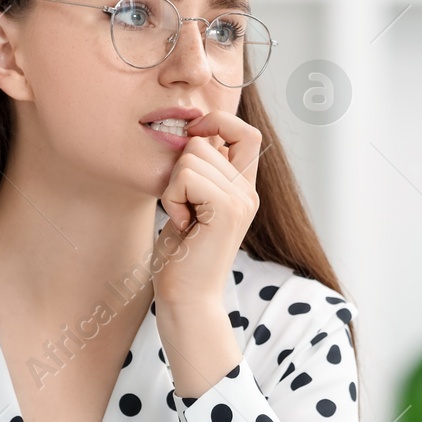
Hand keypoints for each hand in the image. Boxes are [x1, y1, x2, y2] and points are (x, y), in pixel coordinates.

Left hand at [153, 109, 260, 309]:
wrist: (185, 299)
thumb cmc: (180, 258)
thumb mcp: (190, 204)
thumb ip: (199, 173)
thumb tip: (193, 133)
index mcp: (242, 188)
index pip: (245, 132)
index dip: (217, 122)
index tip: (190, 144)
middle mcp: (248, 192)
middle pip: (204, 140)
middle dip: (178, 169)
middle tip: (182, 208)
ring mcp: (242, 200)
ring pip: (191, 156)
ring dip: (172, 188)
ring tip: (183, 219)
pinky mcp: (228, 209)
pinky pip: (186, 177)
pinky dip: (173, 198)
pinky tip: (182, 224)